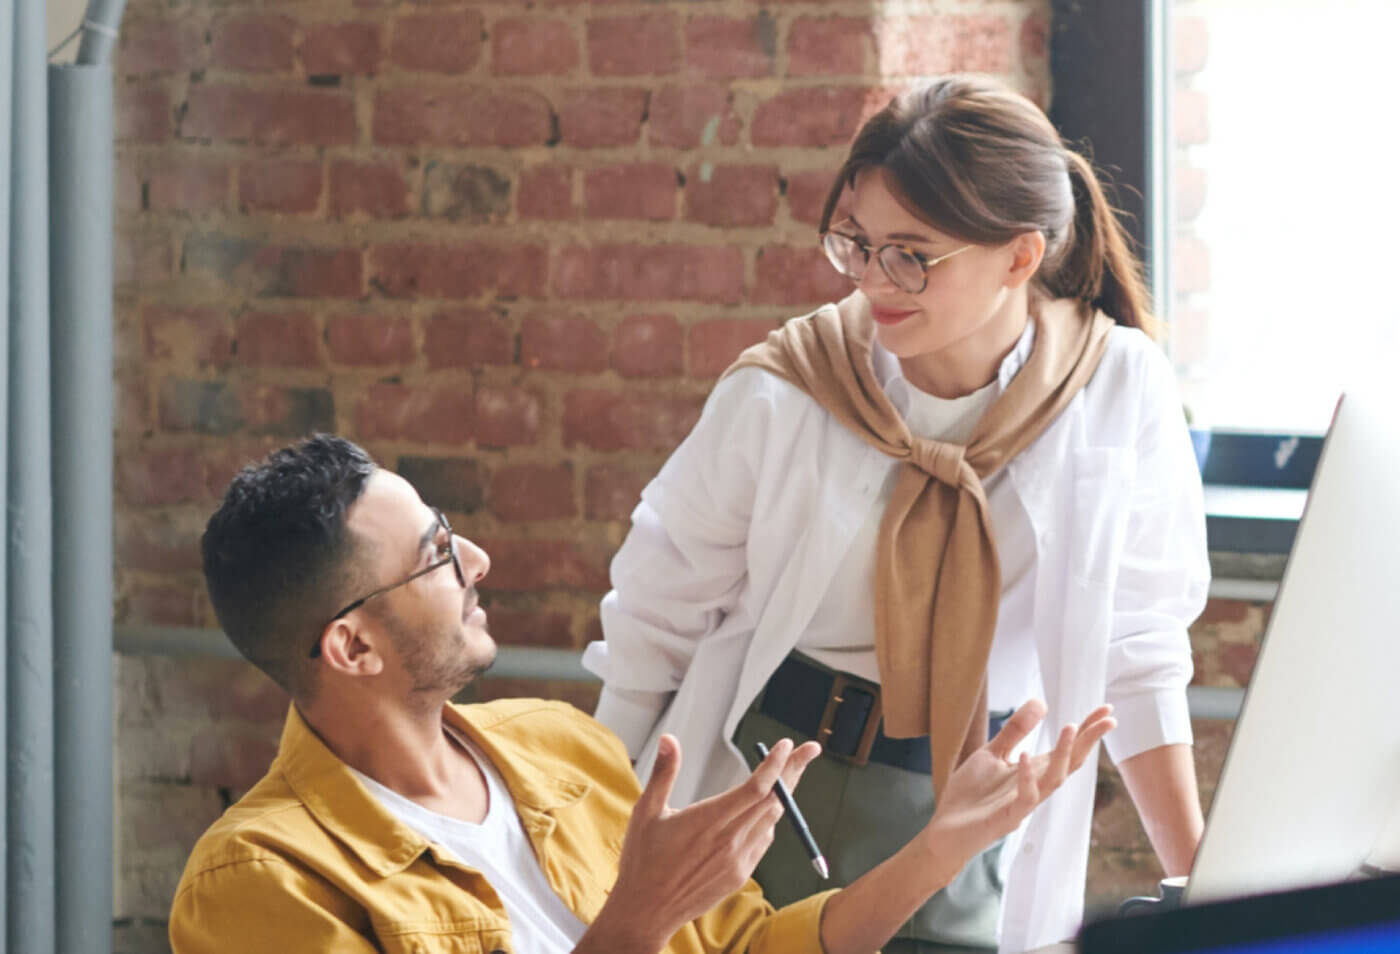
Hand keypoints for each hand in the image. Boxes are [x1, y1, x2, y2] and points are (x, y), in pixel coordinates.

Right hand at [582, 733, 821, 953]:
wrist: (647, 911)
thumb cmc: (643, 861)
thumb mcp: (646, 812)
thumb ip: (663, 773)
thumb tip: (669, 739)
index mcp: (708, 821)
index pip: (755, 788)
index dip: (775, 765)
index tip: (786, 744)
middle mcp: (729, 841)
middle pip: (774, 800)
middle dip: (793, 770)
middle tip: (809, 749)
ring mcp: (738, 861)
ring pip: (772, 820)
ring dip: (783, 794)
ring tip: (789, 773)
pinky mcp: (740, 875)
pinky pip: (763, 841)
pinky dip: (768, 820)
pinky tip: (763, 811)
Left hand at [923, 700, 1115, 864]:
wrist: (944, 831)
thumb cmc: (970, 795)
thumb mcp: (991, 754)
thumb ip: (1015, 730)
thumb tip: (1042, 702)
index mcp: (1033, 772)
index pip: (1067, 750)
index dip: (1087, 731)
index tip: (1107, 710)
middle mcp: (1034, 787)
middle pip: (1070, 764)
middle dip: (1089, 742)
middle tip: (1108, 719)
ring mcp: (1022, 804)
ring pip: (1054, 780)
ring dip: (1064, 755)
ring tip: (1072, 727)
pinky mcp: (1006, 818)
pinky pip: (1024, 798)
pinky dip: (1027, 778)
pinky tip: (1025, 756)